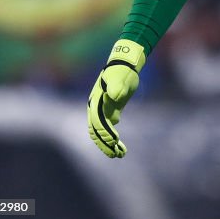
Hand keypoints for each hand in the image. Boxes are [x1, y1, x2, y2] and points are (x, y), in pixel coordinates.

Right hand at [87, 39, 145, 157]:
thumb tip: (114, 97)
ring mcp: (102, 110)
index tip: (114, 142)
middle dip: (105, 144)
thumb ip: (116, 87)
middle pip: (97, 131)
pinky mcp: (110, 110)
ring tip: (120, 154)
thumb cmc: (122, 71)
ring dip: (108, 144)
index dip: (105, 133)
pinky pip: (108, 127)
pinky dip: (112, 138)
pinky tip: (120, 146)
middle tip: (117, 154)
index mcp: (95, 102)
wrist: (124, 64)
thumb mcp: (120, 78)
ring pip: (101, 132)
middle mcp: (95, 108)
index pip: (97, 122)